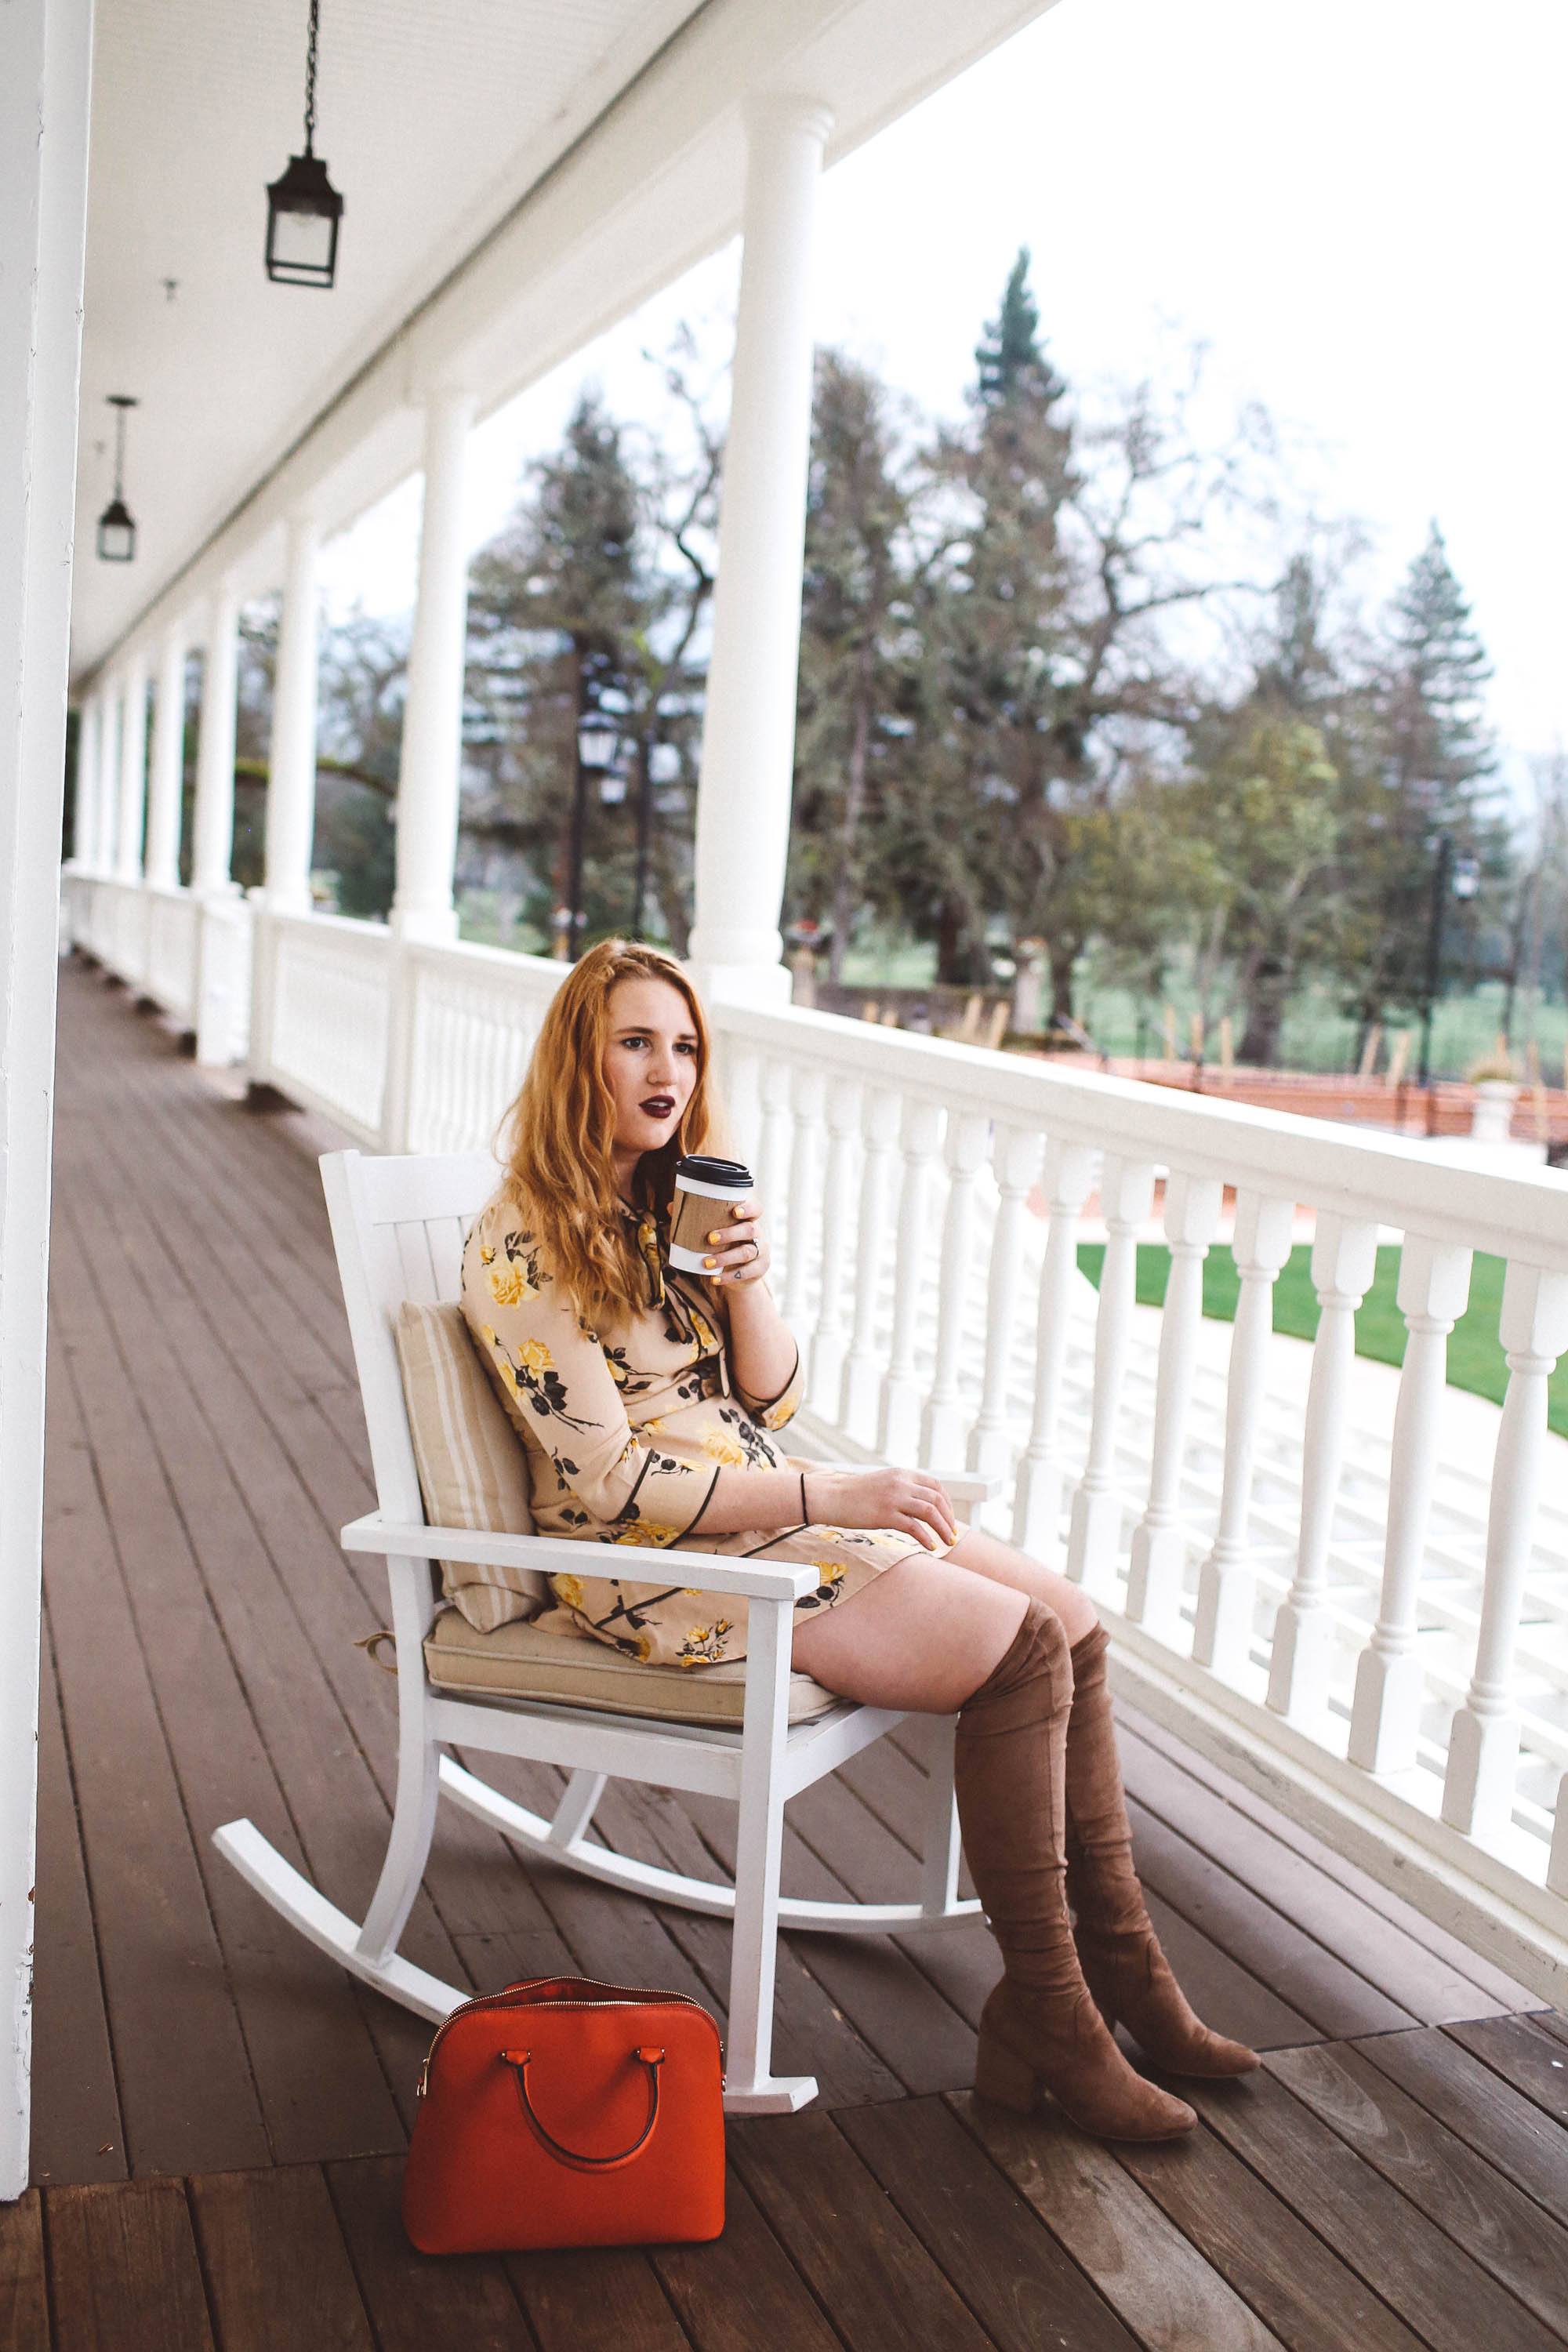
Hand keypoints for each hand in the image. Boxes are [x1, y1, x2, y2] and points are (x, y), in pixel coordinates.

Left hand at [699, 1194, 771, 1284]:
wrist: (741, 1273)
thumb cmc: (726, 1244)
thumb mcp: (716, 1231)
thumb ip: (697, 1218)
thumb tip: (671, 1206)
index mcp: (748, 1219)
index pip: (756, 1209)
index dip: (748, 1208)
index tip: (735, 1211)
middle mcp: (758, 1233)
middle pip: (750, 1230)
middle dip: (730, 1233)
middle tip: (709, 1238)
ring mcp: (761, 1252)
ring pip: (746, 1252)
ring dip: (725, 1258)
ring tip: (706, 1263)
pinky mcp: (759, 1269)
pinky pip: (746, 1273)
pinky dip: (728, 1277)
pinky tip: (714, 1279)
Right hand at [809, 1465, 958, 1551]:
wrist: (831, 1497)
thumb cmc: (855, 1494)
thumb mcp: (883, 1482)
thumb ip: (902, 1488)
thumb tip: (921, 1504)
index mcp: (902, 1474)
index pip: (936, 1485)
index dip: (948, 1502)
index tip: (950, 1517)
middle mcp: (901, 1483)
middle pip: (937, 1499)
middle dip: (949, 1518)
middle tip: (953, 1534)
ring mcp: (893, 1498)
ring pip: (930, 1512)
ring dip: (943, 1529)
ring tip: (948, 1542)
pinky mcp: (885, 1515)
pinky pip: (914, 1527)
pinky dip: (926, 1538)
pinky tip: (930, 1547)